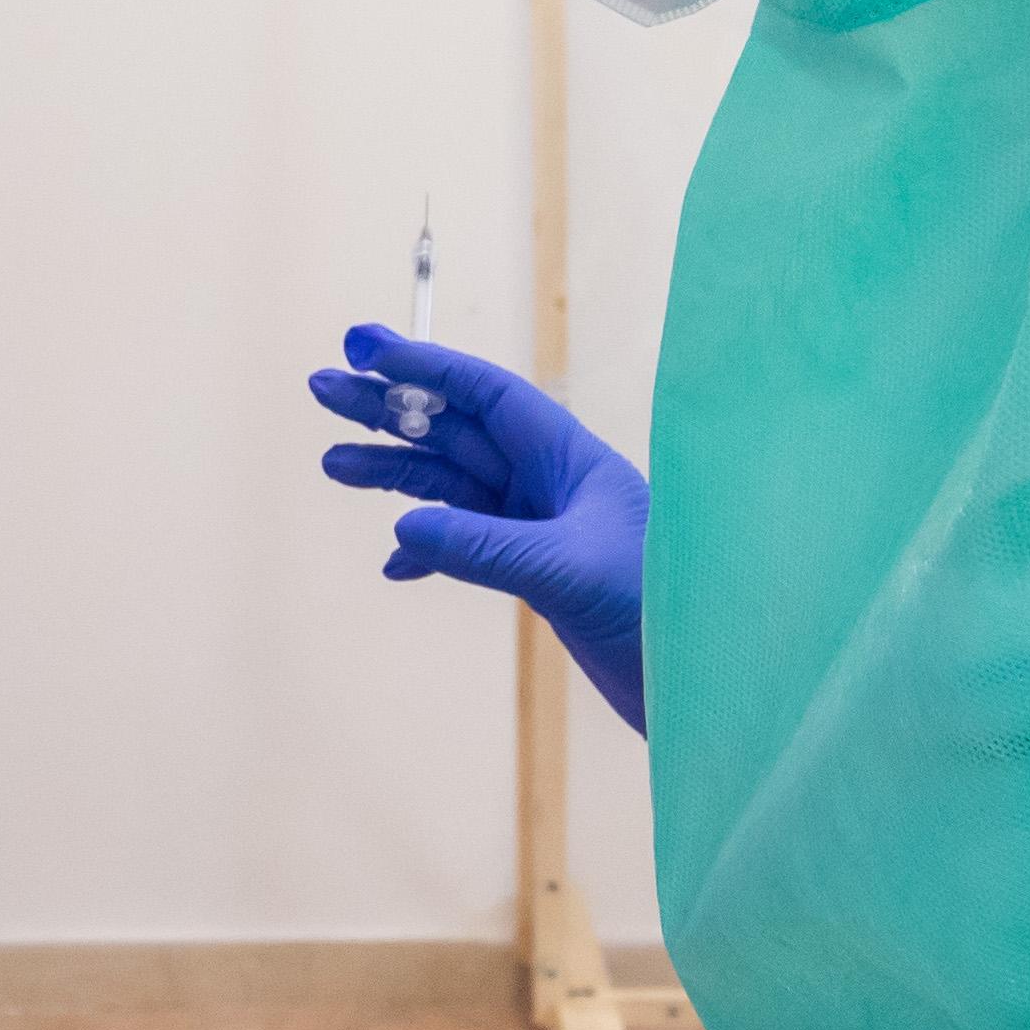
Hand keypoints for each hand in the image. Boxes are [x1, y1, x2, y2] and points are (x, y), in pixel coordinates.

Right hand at [308, 321, 650, 729]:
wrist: (705, 679)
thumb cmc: (660, 610)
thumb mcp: (568, 571)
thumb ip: (485, 548)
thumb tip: (404, 528)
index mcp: (569, 459)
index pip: (486, 395)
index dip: (425, 368)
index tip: (365, 349)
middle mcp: (551, 485)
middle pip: (456, 432)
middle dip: (390, 410)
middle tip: (324, 389)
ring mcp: (541, 530)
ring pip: (451, 488)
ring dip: (393, 475)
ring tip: (332, 463)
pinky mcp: (538, 575)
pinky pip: (465, 546)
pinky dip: (427, 550)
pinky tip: (394, 562)